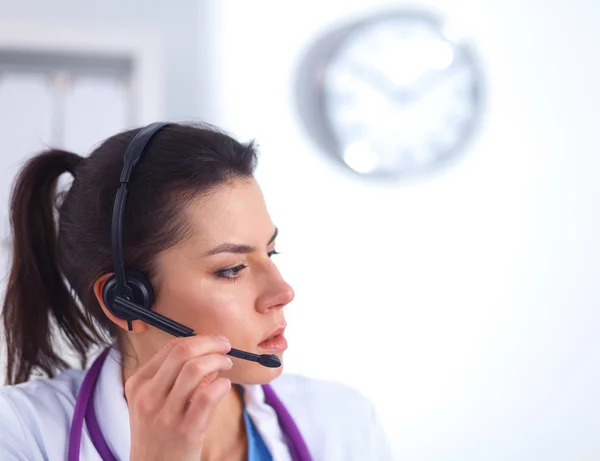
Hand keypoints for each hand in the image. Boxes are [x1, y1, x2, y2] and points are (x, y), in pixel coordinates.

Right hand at [125, 335, 232, 460]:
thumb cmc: (157, 435)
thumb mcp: (154, 404)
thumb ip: (174, 378)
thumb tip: (207, 355)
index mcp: (138, 384)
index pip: (171, 347)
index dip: (198, 339)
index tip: (214, 341)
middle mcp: (148, 396)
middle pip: (182, 352)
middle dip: (211, 344)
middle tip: (226, 347)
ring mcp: (165, 414)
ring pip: (195, 369)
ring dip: (218, 361)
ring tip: (227, 365)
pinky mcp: (185, 431)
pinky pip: (207, 397)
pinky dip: (221, 385)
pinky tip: (225, 386)